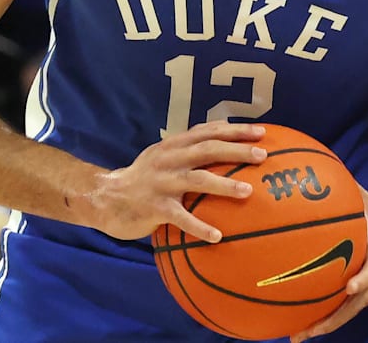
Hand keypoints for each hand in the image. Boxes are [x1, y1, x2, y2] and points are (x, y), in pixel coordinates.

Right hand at [85, 121, 265, 240]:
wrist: (104, 197)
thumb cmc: (142, 178)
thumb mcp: (163, 155)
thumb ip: (188, 147)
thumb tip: (224, 136)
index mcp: (173, 145)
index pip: (208, 131)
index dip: (235, 130)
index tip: (262, 132)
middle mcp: (169, 159)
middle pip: (208, 150)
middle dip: (237, 150)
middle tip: (263, 155)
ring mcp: (161, 183)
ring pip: (197, 179)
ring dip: (224, 185)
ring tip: (248, 192)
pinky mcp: (154, 207)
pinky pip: (181, 218)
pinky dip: (199, 227)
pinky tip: (217, 236)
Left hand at [292, 190, 367, 340]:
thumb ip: (357, 196)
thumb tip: (331, 176)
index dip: (361, 282)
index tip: (349, 287)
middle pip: (352, 308)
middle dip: (327, 322)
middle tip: (301, 332)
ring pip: (349, 314)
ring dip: (326, 325)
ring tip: (299, 334)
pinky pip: (351, 311)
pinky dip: (333, 319)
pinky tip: (312, 324)